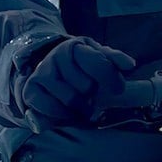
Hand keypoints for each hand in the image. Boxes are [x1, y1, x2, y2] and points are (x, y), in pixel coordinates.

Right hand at [18, 37, 134, 127]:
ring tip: (80, 105)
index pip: (99, 63)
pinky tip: (67, 111)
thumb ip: (114, 60)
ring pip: (70, 100)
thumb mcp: (97, 56)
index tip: (117, 89)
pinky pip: (51, 109)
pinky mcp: (31, 89)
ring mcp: (42, 72)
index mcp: (77, 46)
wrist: (48, 68)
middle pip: (86, 87)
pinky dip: (63, 115)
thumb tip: (130, 65)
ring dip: (80, 108)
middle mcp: (57, 56)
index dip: (112, 79)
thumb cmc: (79, 66)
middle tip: (90, 95)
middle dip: (92, 95)